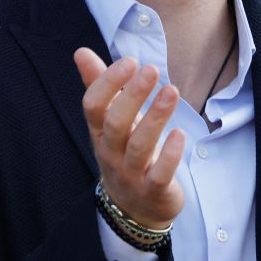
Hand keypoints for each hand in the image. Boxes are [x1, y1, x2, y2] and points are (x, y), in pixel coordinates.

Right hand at [75, 48, 184, 229]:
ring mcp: (131, 173)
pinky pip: (159, 174)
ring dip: (155, 117)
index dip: (109, 83)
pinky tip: (181, 134)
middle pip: (115, 123)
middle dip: (132, 95)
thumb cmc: (123, 151)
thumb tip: (80, 52)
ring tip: (171, 90)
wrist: (135, 208)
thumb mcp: (109, 120)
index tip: (130, 61)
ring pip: (139, 146)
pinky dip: (170, 155)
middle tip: (151, 69)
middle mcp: (111, 152)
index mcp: (99, 132)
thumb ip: (99, 86)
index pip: (93, 106)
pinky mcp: (153, 190)